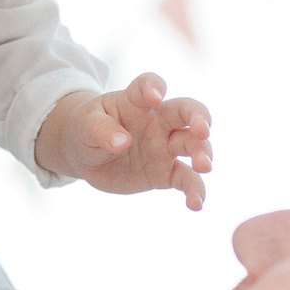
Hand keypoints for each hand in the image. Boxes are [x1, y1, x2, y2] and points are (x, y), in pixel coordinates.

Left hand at [36, 74, 214, 210]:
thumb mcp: (85, 125)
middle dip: (200, 119)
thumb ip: (102, 130)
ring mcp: (165, 147)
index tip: (154, 95)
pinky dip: (195, 191)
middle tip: (203, 131)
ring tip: (203, 167)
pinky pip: (186, 180)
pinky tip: (196, 204)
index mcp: (136, 101)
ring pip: (193, 145)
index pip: (150, 85)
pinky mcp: (165, 173)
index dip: (154, 87)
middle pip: (187, 112)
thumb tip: (121, 142)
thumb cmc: (86, 128)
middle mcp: (158, 121)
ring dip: (203, 154)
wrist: (86, 156)